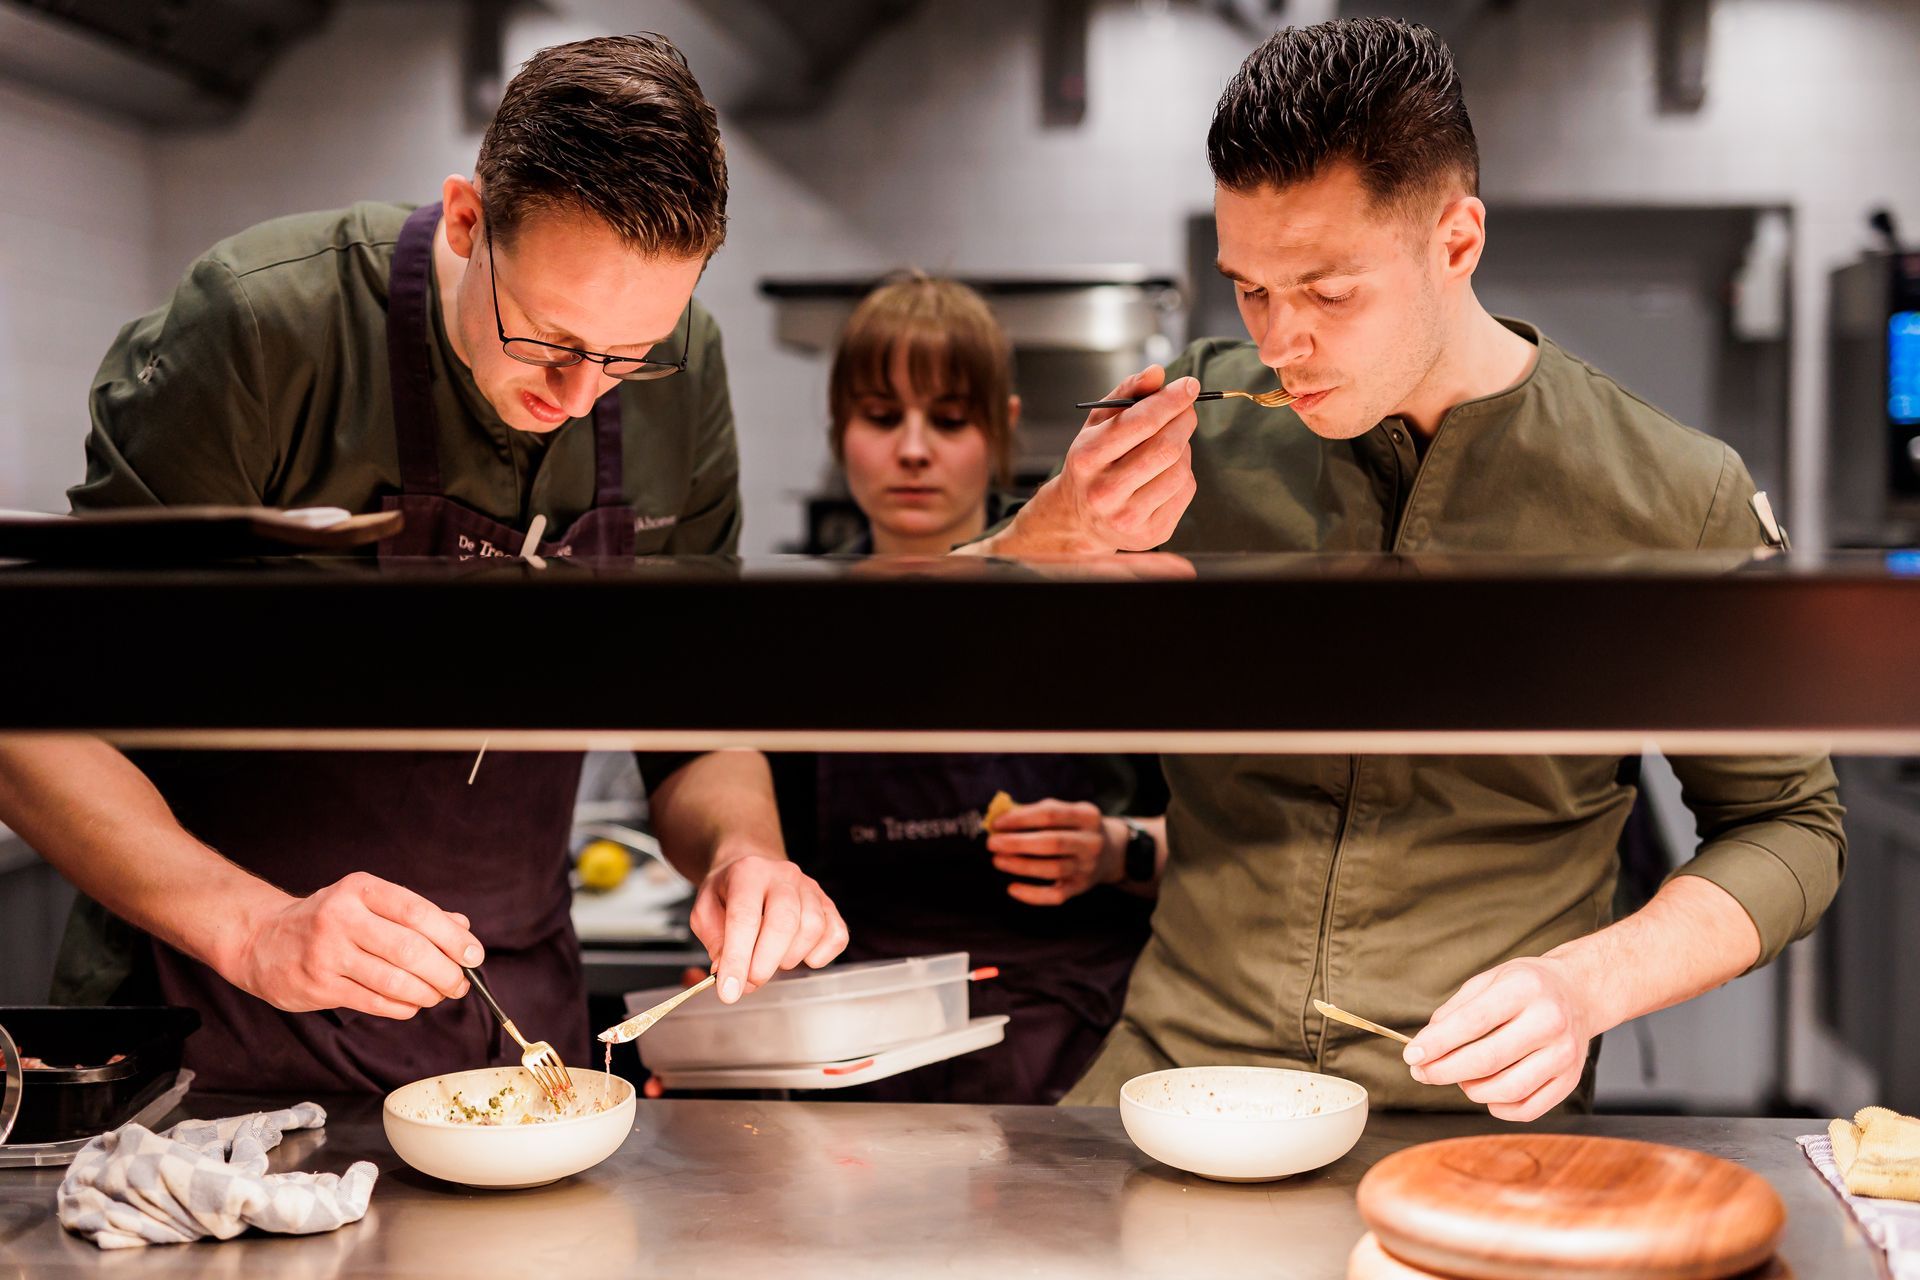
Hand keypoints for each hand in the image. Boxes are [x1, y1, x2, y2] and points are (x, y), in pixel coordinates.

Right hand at [230, 872, 481, 1019]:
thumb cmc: (327, 920)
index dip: (452, 936)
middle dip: (445, 971)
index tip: (473, 954)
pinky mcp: (319, 986)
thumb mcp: (366, 902)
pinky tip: (412, 1004)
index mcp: (359, 889)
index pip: (417, 912)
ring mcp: (328, 953)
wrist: (260, 940)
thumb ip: (415, 914)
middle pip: (410, 950)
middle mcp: (342, 918)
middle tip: (460, 983)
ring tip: (439, 995)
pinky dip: (403, 1006)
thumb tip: (463, 930)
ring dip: (427, 993)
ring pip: (394, 980)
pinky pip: (375, 1001)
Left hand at [688, 851, 847, 1002]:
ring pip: (812, 929)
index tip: (729, 991)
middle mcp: (783, 875)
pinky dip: (820, 956)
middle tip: (749, 983)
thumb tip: (727, 972)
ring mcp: (810, 889)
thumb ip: (714, 942)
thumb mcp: (705, 911)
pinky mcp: (828, 905)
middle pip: (784, 922)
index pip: (744, 917)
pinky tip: (799, 956)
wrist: (752, 868)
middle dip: (765, 963)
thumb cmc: (728, 893)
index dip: (737, 958)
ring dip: (789, 958)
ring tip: (769, 960)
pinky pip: (836, 935)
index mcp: (748, 873)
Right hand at [986, 367, 1199, 556]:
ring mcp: (1128, 517)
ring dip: (1183, 448)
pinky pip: (1185, 492)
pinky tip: (1167, 471)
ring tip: (1170, 443)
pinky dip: (1184, 474)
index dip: (1170, 400)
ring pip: (1180, 471)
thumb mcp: (1099, 424)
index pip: (1140, 422)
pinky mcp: (1151, 533)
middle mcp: (1104, 491)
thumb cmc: (1093, 462)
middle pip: (1165, 448)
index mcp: (1087, 457)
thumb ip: (1127, 393)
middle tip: (1187, 410)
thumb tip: (1156, 373)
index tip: (1190, 385)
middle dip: (1184, 421)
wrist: (1079, 517)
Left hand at [986, 800, 1124, 904]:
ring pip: (1053, 869)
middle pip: (1052, 843)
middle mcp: (1091, 842)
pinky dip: (1033, 895)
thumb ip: (1035, 812)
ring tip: (998, 861)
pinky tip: (1012, 888)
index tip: (996, 823)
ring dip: (1021, 866)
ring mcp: (1088, 866)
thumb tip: (998, 820)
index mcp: (1087, 815)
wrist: (1112, 851)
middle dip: (1017, 843)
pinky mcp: (1081, 887)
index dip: (1020, 818)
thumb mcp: (1066, 812)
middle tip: (992, 844)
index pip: (1050, 814)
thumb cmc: (1074, 827)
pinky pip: (1056, 895)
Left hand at [1402, 956, 1595, 1121]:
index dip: (1437, 1043)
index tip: (1412, 1055)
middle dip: (1445, 1071)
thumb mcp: (1488, 981)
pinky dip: (1498, 1108)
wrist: (1578, 993)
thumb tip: (1426, 1045)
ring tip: (1460, 1077)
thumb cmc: (1525, 987)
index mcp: (1524, 988)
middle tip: (1423, 1072)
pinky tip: (1487, 1092)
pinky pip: (1527, 1109)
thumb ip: (1455, 1011)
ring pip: (1507, 1089)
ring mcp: (1565, 1054)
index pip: (1473, 1022)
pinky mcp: (1571, 1079)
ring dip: (1471, 1090)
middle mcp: (1549, 1021)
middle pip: (1488, 1060)